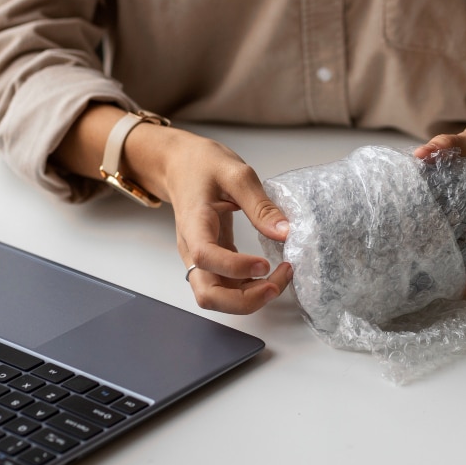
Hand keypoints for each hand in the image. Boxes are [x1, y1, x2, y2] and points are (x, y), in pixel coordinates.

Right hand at [51, 104, 292, 313]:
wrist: (180, 165)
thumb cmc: (203, 165)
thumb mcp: (236, 173)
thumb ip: (260, 204)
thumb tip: (285, 232)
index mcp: (194, 223)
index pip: (205, 256)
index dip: (235, 267)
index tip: (265, 263)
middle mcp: (192, 249)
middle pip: (207, 295)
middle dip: (244, 299)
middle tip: (276, 283)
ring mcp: (200, 258)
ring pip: (217, 298)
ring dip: (249, 298)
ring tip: (280, 278)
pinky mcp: (212, 260)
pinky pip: (226, 287)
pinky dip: (249, 289)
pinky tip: (270, 274)